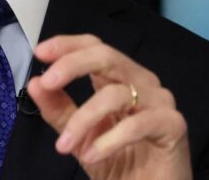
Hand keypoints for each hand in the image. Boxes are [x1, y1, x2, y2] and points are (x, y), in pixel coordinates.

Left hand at [26, 34, 191, 179]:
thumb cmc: (120, 164)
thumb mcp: (80, 136)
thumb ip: (59, 110)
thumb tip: (35, 84)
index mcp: (120, 79)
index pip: (95, 47)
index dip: (68, 45)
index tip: (40, 52)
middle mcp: (142, 83)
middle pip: (107, 57)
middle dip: (73, 65)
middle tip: (48, 82)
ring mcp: (160, 102)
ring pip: (116, 94)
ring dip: (83, 119)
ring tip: (65, 146)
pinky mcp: (173, 126)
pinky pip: (137, 124)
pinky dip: (109, 140)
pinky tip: (92, 156)